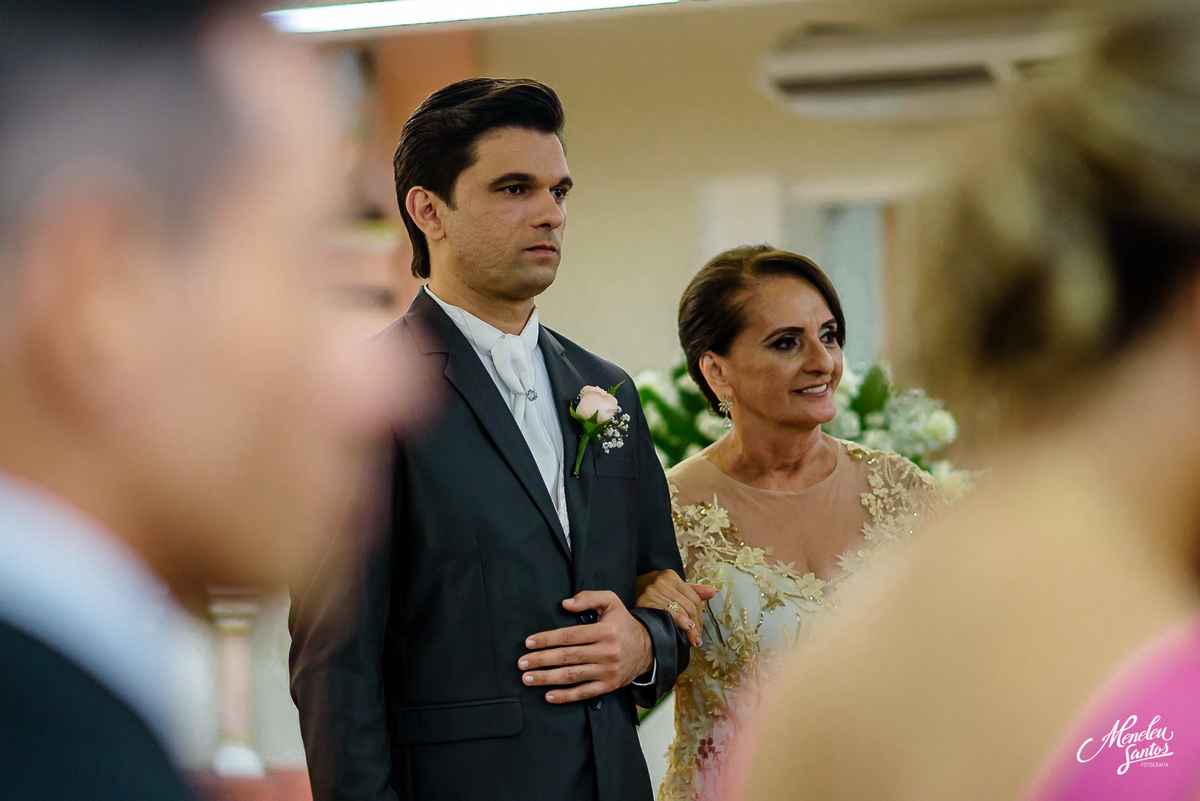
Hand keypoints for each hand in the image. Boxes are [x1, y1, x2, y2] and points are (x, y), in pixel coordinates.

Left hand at [519, 591, 652, 703]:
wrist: (648, 649)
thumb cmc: (623, 623)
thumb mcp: (611, 602)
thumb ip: (588, 598)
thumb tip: (565, 604)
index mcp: (605, 631)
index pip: (570, 636)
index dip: (547, 639)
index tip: (529, 642)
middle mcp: (606, 652)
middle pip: (567, 657)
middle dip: (541, 660)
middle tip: (522, 663)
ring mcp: (607, 671)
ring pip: (572, 676)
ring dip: (547, 678)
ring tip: (528, 678)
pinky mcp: (609, 686)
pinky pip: (584, 693)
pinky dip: (565, 696)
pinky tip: (548, 695)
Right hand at [635, 570, 715, 647]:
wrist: (622, 597)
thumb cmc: (649, 595)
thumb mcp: (670, 589)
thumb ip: (691, 591)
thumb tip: (712, 592)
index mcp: (671, 576)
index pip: (694, 597)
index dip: (700, 615)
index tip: (699, 629)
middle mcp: (663, 581)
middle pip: (689, 606)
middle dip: (697, 625)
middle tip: (697, 640)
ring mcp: (653, 591)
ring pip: (681, 611)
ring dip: (690, 629)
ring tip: (693, 641)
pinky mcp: (645, 602)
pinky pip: (669, 614)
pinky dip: (680, 623)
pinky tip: (686, 630)